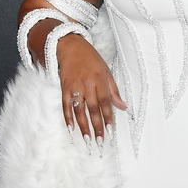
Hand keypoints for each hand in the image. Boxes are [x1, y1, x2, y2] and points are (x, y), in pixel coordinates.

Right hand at [58, 34, 126, 150]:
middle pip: (92, 108)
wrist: (70, 47)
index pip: (105, 101)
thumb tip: (123, 107)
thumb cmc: (91, 60)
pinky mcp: (63, 88)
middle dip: (97, 126)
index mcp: (99, 79)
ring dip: (83, 126)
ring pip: (79, 109)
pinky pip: (65, 105)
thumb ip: (113, 90)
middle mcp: (87, 84)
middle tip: (100, 141)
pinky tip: (71, 129)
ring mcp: (74, 86)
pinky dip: (68, 117)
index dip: (108, 116)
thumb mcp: (106, 71)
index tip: (110, 130)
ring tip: (88, 139)